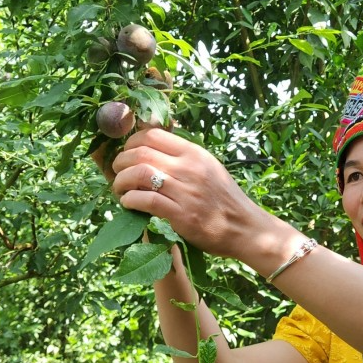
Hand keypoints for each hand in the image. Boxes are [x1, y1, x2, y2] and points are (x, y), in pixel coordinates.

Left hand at [111, 129, 273, 260]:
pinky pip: (145, 200)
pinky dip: (130, 200)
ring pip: (139, 174)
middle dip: (121, 162)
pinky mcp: (181, 214)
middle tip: (118, 172)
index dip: (131, 142)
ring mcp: (185, 191)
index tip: (127, 154)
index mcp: (194, 153)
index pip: (152, 135)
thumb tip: (156, 142)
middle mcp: (189, 168)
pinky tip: (129, 203)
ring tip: (120, 189)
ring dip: (122, 181)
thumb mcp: (209, 167)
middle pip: (140, 153)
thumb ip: (185, 156)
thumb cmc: (224, 199)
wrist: (244, 227)